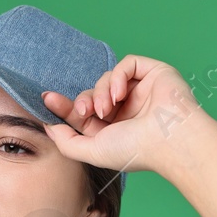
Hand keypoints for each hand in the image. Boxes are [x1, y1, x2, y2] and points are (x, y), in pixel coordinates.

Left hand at [40, 54, 207, 178]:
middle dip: (82, 102)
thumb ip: (67, 142)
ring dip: (100, 92)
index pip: (83, 113)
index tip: (46, 99)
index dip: (64, 107)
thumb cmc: (136, 150)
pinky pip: (126, 64)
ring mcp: (139, 91)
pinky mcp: (152, 73)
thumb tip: (49, 127)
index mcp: (114, 129)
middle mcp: (126, 110)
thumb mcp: (91, 151)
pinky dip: (118, 76)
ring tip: (108, 109)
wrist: (169, 139)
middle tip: (85, 111)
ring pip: (107, 79)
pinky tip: (120, 94)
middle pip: (91, 94)